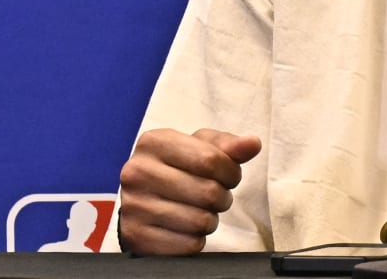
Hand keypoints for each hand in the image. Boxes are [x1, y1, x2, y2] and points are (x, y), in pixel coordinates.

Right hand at [117, 128, 261, 254]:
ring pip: (200, 220)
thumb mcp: (198, 148)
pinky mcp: (136, 236)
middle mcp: (137, 171)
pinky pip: (188, 245)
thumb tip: (253, 143)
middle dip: (222, 197)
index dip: (230, 172)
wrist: (141, 198)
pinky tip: (187, 228)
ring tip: (201, 210)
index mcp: (154, 142)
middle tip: (215, 196)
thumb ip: (227, 145)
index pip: (210, 159)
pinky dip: (196, 239)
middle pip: (208, 191)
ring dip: (210, 219)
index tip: (229, 176)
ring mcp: (134, 205)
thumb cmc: (176, 168)